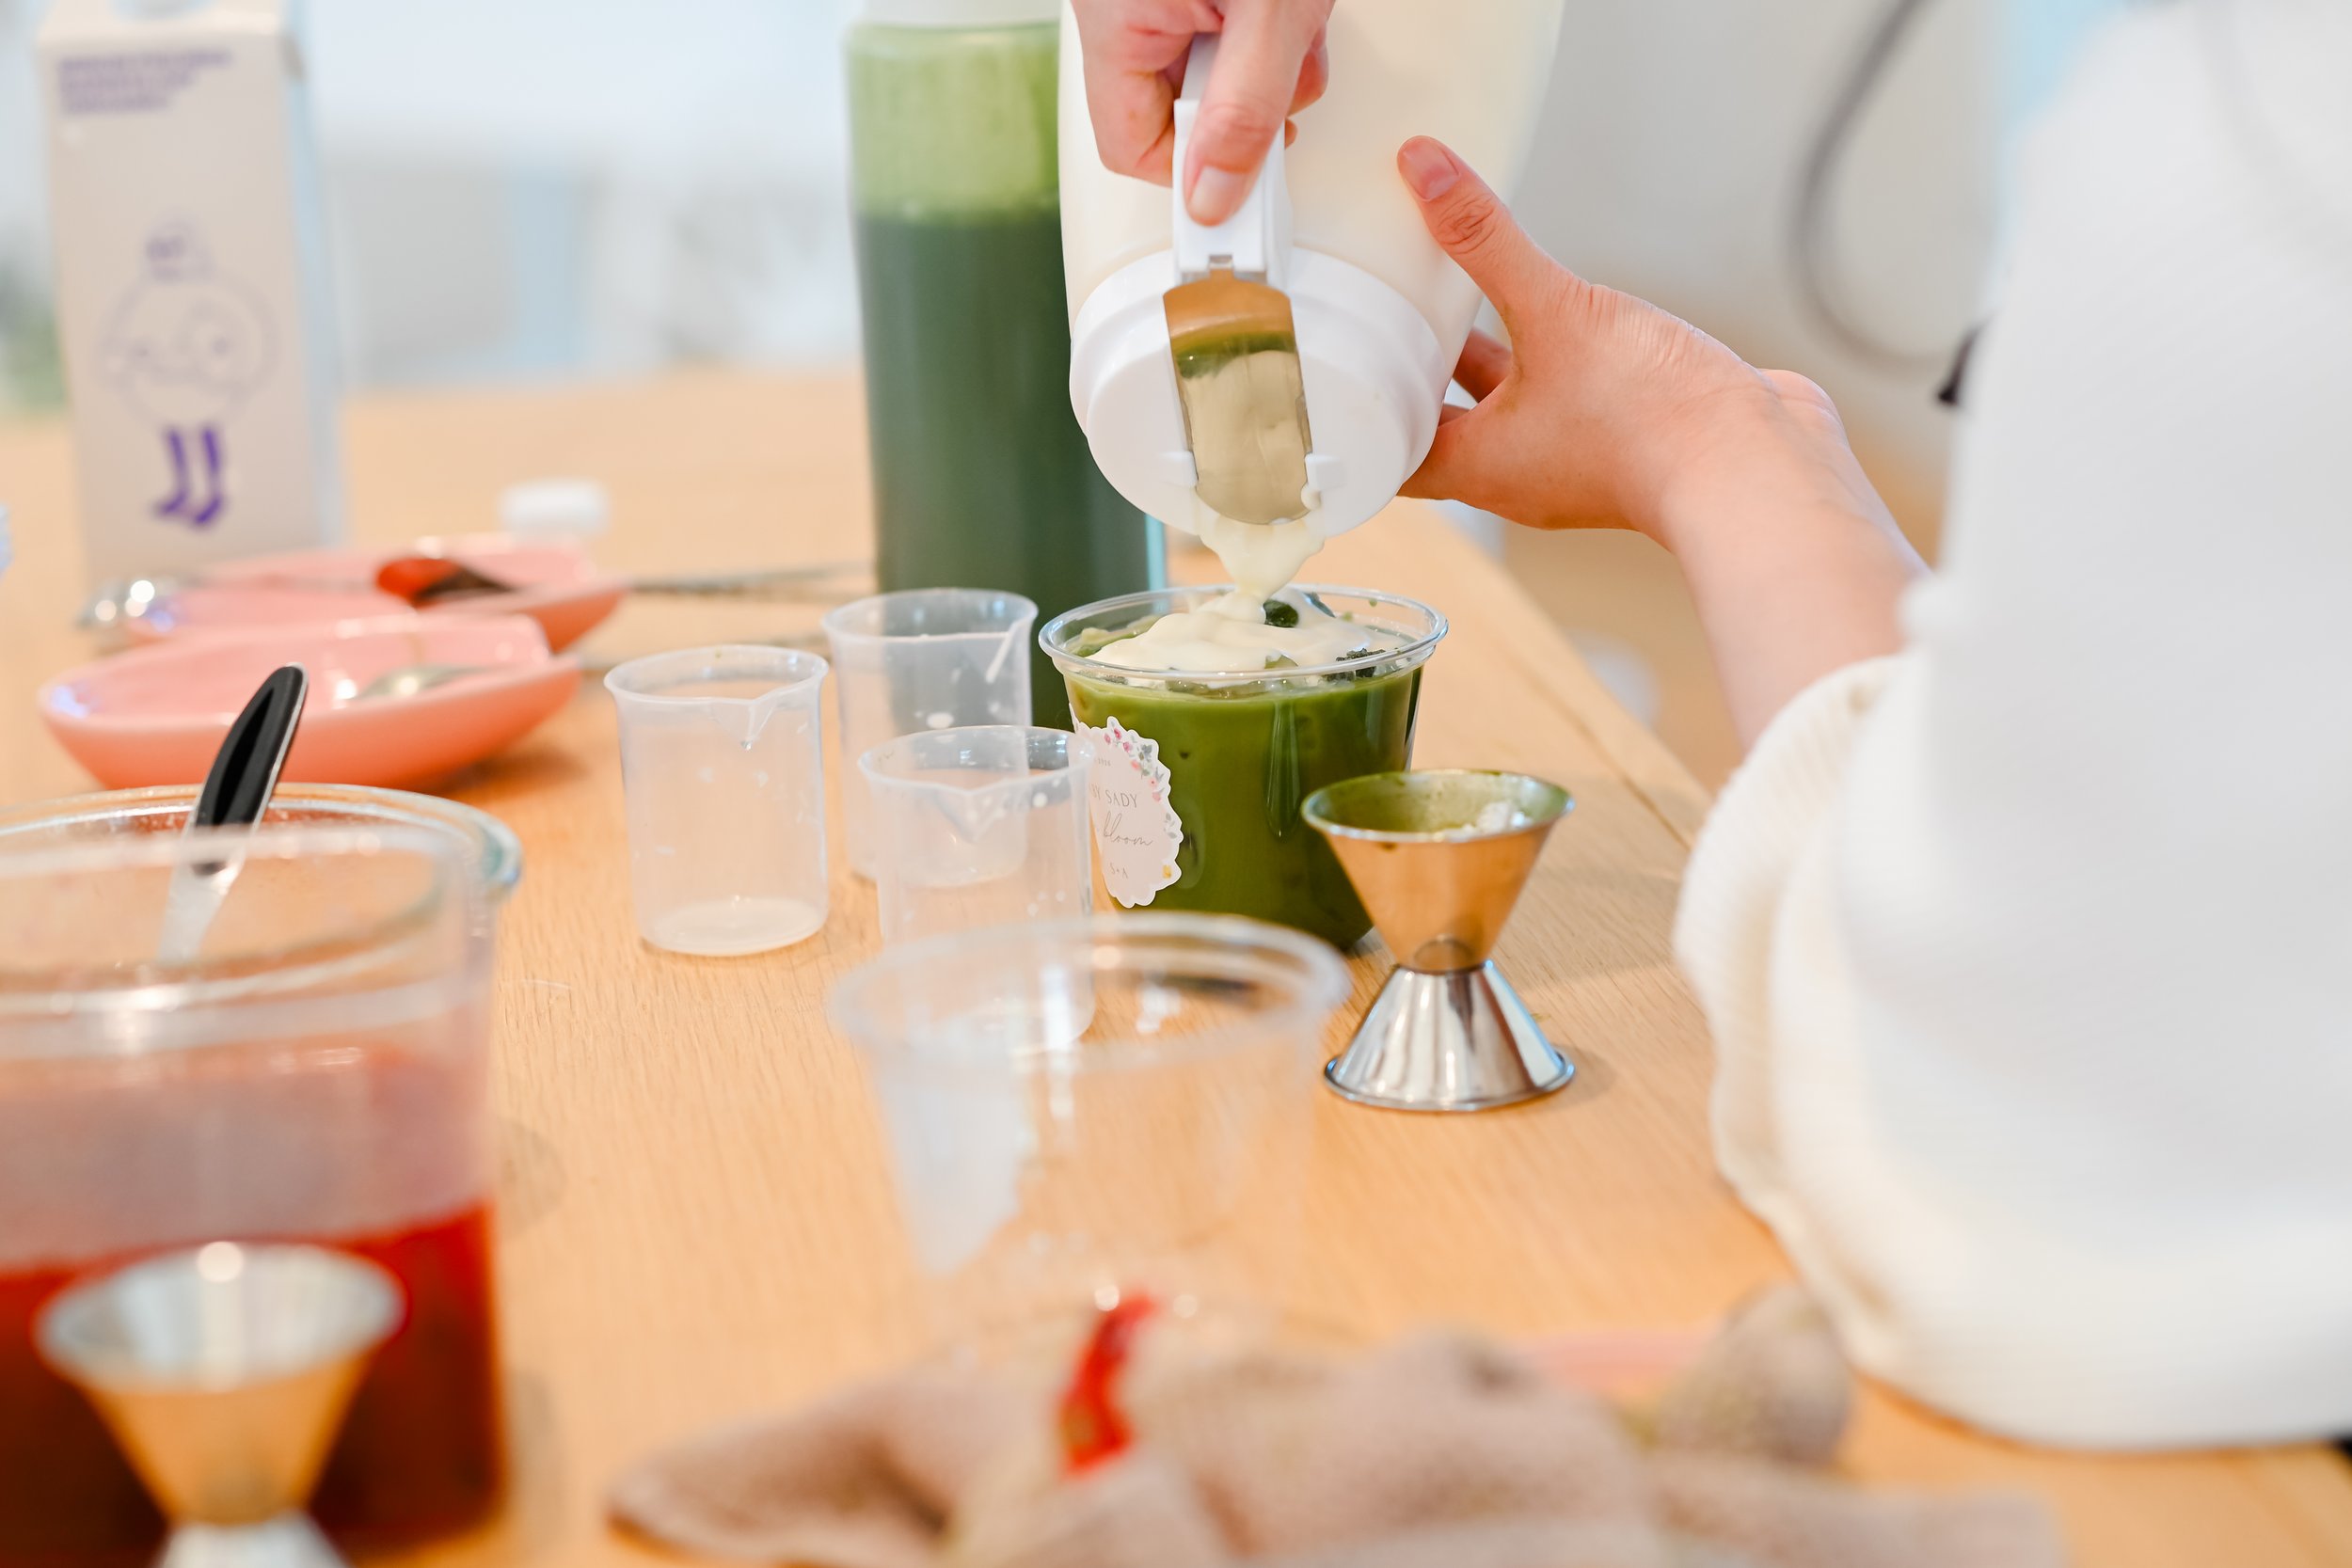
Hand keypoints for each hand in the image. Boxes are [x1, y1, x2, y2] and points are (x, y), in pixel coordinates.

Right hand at [1071, 0, 1333, 223]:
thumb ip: (1245, 108)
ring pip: (1211, 77)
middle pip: (1178, 113)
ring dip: (1269, 64)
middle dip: (1250, 105)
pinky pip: (1222, 36)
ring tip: (1295, 18)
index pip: (1134, 150)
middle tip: (1288, 70)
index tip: (1250, 183)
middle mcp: (1119, 12)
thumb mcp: (1269, 10)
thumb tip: (1214, 196)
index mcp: (1115, 24)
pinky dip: (1265, 30)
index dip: (1197, 173)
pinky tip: (1286, 5)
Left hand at [1396, 137, 1861, 545]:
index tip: (1334, 369)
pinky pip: (1563, 398)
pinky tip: (1550, 314)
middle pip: (1443, 421)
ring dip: (1483, 358)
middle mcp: (1517, 476)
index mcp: (1479, 469)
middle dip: (1418, 367)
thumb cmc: (1652, 419)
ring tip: (1453, 294)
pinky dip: (1544, 359)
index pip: (1390, 454)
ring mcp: (1571, 463)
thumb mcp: (1555, 311)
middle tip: (1385, 308)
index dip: (1357, 415)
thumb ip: (1484, 242)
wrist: (1760, 468)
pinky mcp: (1621, 443)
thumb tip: (1423, 172)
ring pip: (1506, 405)